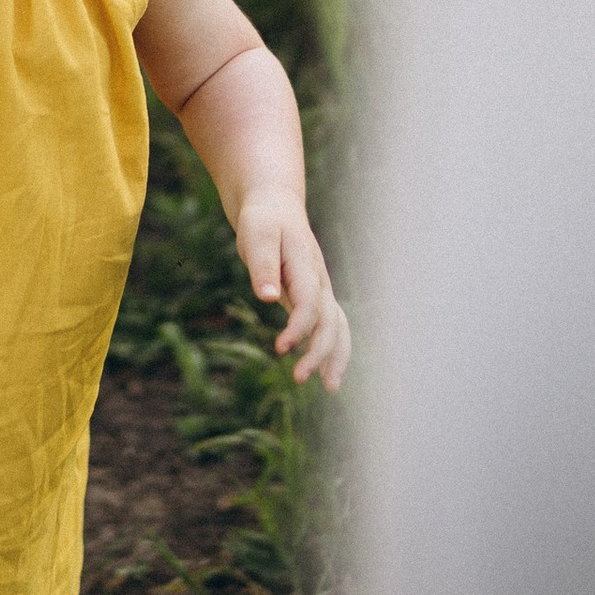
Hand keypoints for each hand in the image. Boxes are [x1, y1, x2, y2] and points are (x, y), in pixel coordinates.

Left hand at [234, 193, 351, 389]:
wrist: (275, 206)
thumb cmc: (263, 219)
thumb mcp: (256, 234)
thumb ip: (262, 264)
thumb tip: (268, 298)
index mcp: (306, 265)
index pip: (309, 303)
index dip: (299, 328)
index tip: (280, 348)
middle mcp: (319, 281)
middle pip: (330, 321)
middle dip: (319, 352)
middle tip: (299, 378)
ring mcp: (321, 289)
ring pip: (338, 326)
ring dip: (335, 356)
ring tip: (330, 388)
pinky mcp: (315, 297)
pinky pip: (331, 326)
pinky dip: (332, 349)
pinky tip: (324, 373)